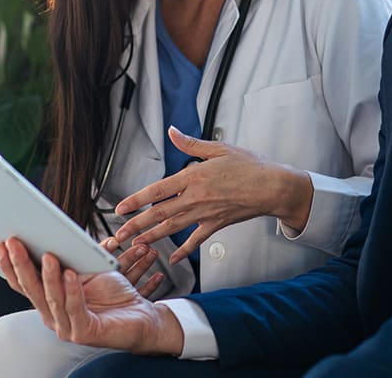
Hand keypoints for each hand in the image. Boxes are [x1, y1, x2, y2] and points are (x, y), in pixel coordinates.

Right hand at [0, 237, 182, 354]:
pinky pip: (75, 308)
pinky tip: (71, 273)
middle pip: (32, 289)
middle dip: (21, 264)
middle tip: (14, 242)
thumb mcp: (90, 269)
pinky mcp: (85, 332)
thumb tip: (57, 232)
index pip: (23, 283)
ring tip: (48, 254)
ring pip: (52, 298)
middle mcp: (53, 316)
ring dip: (48, 275)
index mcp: (50, 301)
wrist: (141, 317)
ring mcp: (67, 326)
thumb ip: (72, 257)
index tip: (3, 242)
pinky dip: (72, 290)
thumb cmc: (115, 293)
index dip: (11, 264)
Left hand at [113, 125, 313, 263]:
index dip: (137, 200)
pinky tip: (174, 259)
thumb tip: (173, 131)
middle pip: (160, 213)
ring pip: (173, 228)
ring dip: (152, 237)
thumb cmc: (250, 166)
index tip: (121, 208)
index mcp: (194, 177)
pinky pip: (196, 240)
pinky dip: (184, 251)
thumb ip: (192, 143)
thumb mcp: (219, 148)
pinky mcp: (217, 224)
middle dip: (136, 225)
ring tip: (135, 244)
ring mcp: (206, 214)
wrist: (272, 186)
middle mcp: (196, 198)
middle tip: (118, 235)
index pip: (158, 190)